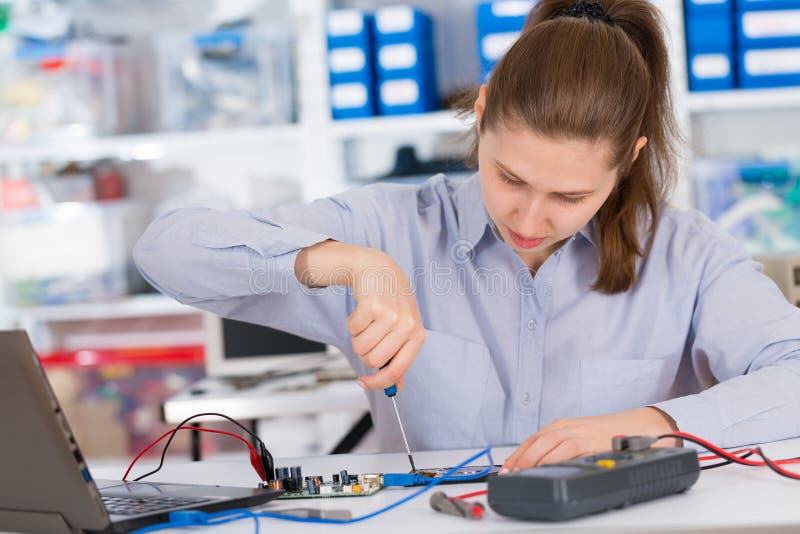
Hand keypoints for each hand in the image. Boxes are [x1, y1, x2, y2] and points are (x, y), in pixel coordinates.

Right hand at [347, 249, 425, 390]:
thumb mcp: (403, 328)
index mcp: (417, 336)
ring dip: (357, 337)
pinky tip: (362, 311)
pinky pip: (352, 329)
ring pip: (360, 347)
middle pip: (373, 361)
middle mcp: (406, 326)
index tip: (364, 383)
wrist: (380, 270)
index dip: (378, 382)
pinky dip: (352, 323)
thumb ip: (400, 356)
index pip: (397, 370)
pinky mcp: (373, 305)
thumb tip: (396, 386)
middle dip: (364, 353)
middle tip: (367, 338)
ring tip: (367, 322)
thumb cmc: (392, 301)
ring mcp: (390, 315)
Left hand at [500, 407, 679, 472]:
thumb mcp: (580, 437)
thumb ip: (561, 448)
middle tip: (509, 473)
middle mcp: (568, 426)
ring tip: (522, 473)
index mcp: (563, 425)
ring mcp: (580, 432)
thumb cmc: (608, 435)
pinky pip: (570, 449)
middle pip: (537, 440)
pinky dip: (556, 459)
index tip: (506, 469)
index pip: (533, 439)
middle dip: (521, 457)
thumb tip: (539, 467)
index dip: (517, 454)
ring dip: (533, 459)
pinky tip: (547, 469)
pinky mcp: (592, 440)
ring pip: (550, 443)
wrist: (639, 426)